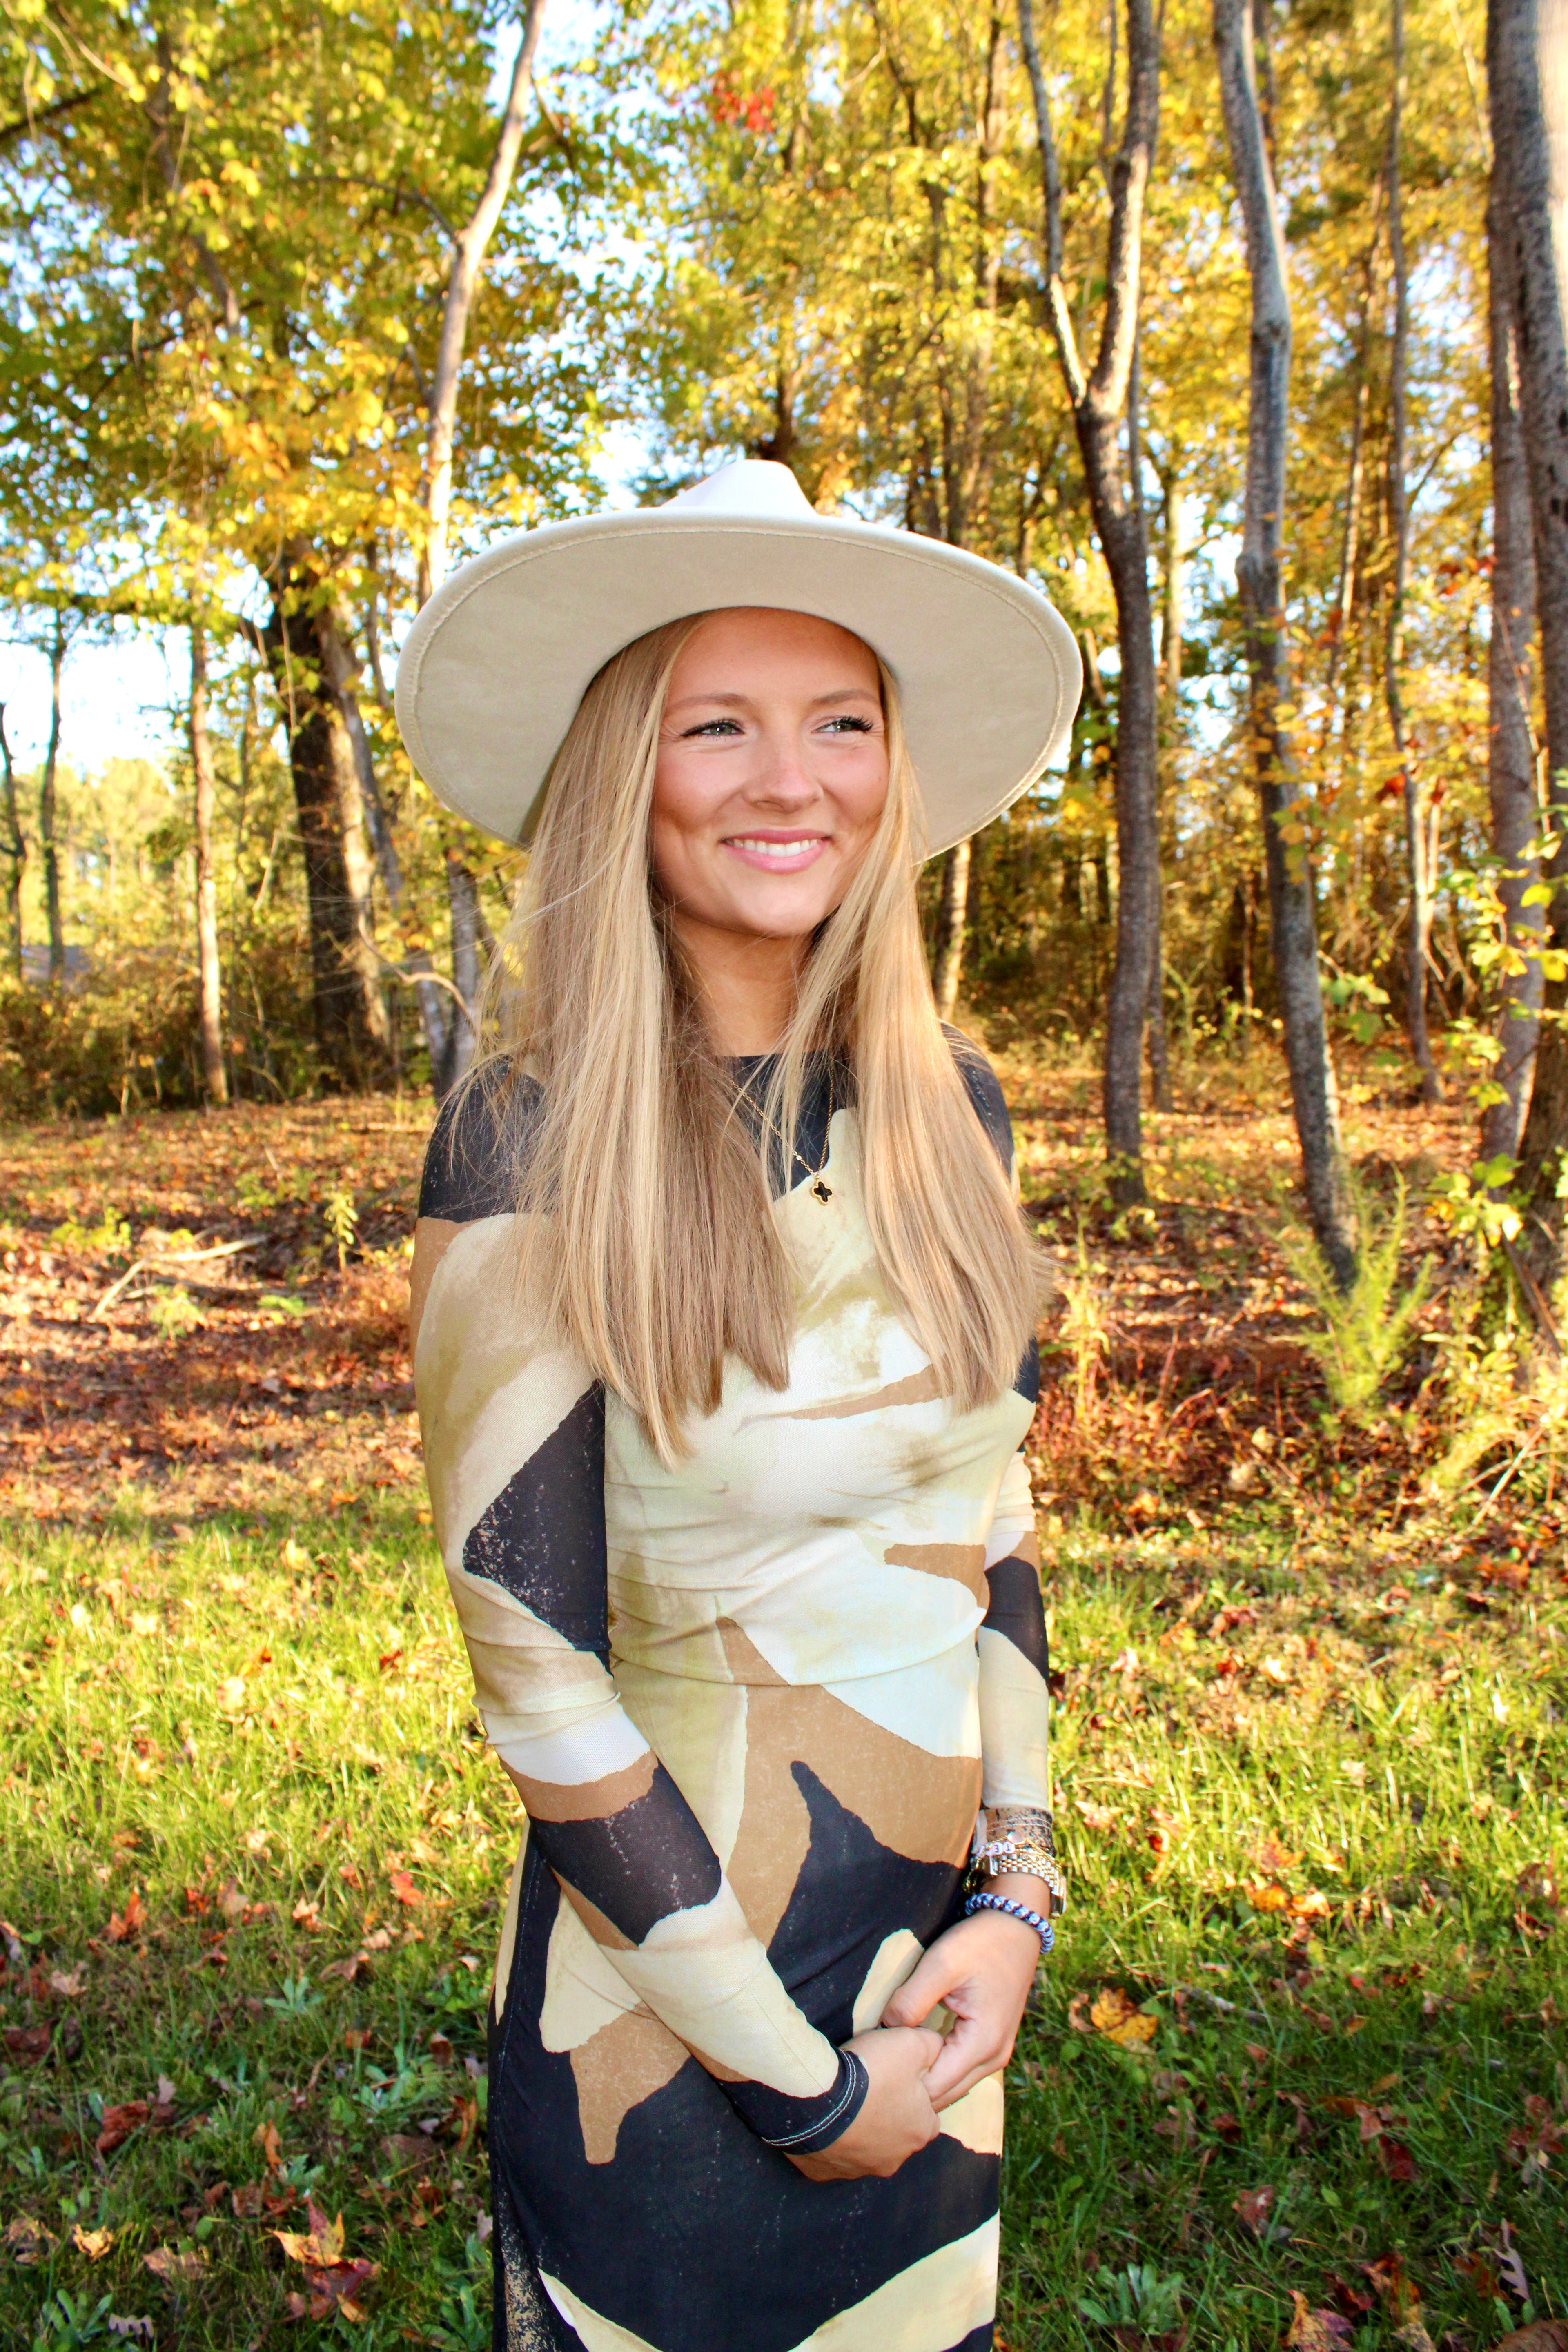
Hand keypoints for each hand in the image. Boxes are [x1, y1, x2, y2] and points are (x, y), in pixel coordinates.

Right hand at [785, 2023, 942, 2180]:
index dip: (914, 2093)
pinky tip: (823, 2118)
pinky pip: (834, 2154)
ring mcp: (859, 2169)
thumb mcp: (912, 2045)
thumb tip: (936, 2049)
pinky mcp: (826, 2172)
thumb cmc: (871, 2074)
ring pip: (866, 2147)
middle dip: (887, 2114)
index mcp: (920, 2132)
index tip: (896, 2076)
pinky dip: (832, 2139)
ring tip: (844, 2101)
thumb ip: (932, 2048)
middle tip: (868, 2087)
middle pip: (897, 2133)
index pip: (928, 2114)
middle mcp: (895, 2159)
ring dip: (860, 2129)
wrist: (816, 2098)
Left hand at [879, 1886, 1041, 2109]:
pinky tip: (916, 2050)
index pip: (935, 2087)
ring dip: (925, 2077)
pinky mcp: (991, 2045)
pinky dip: (938, 2066)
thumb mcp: (941, 1964)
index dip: (904, 2079)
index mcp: (982, 2044)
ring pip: (952, 2085)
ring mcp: (995, 2054)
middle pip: (944, 2094)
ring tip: (895, 2057)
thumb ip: (911, 2000)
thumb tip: (885, 2029)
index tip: (880, 2062)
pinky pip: (960, 2070)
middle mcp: (993, 2059)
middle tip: (882, 2064)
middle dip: (912, 2085)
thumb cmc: (981, 1943)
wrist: (1016, 1927)